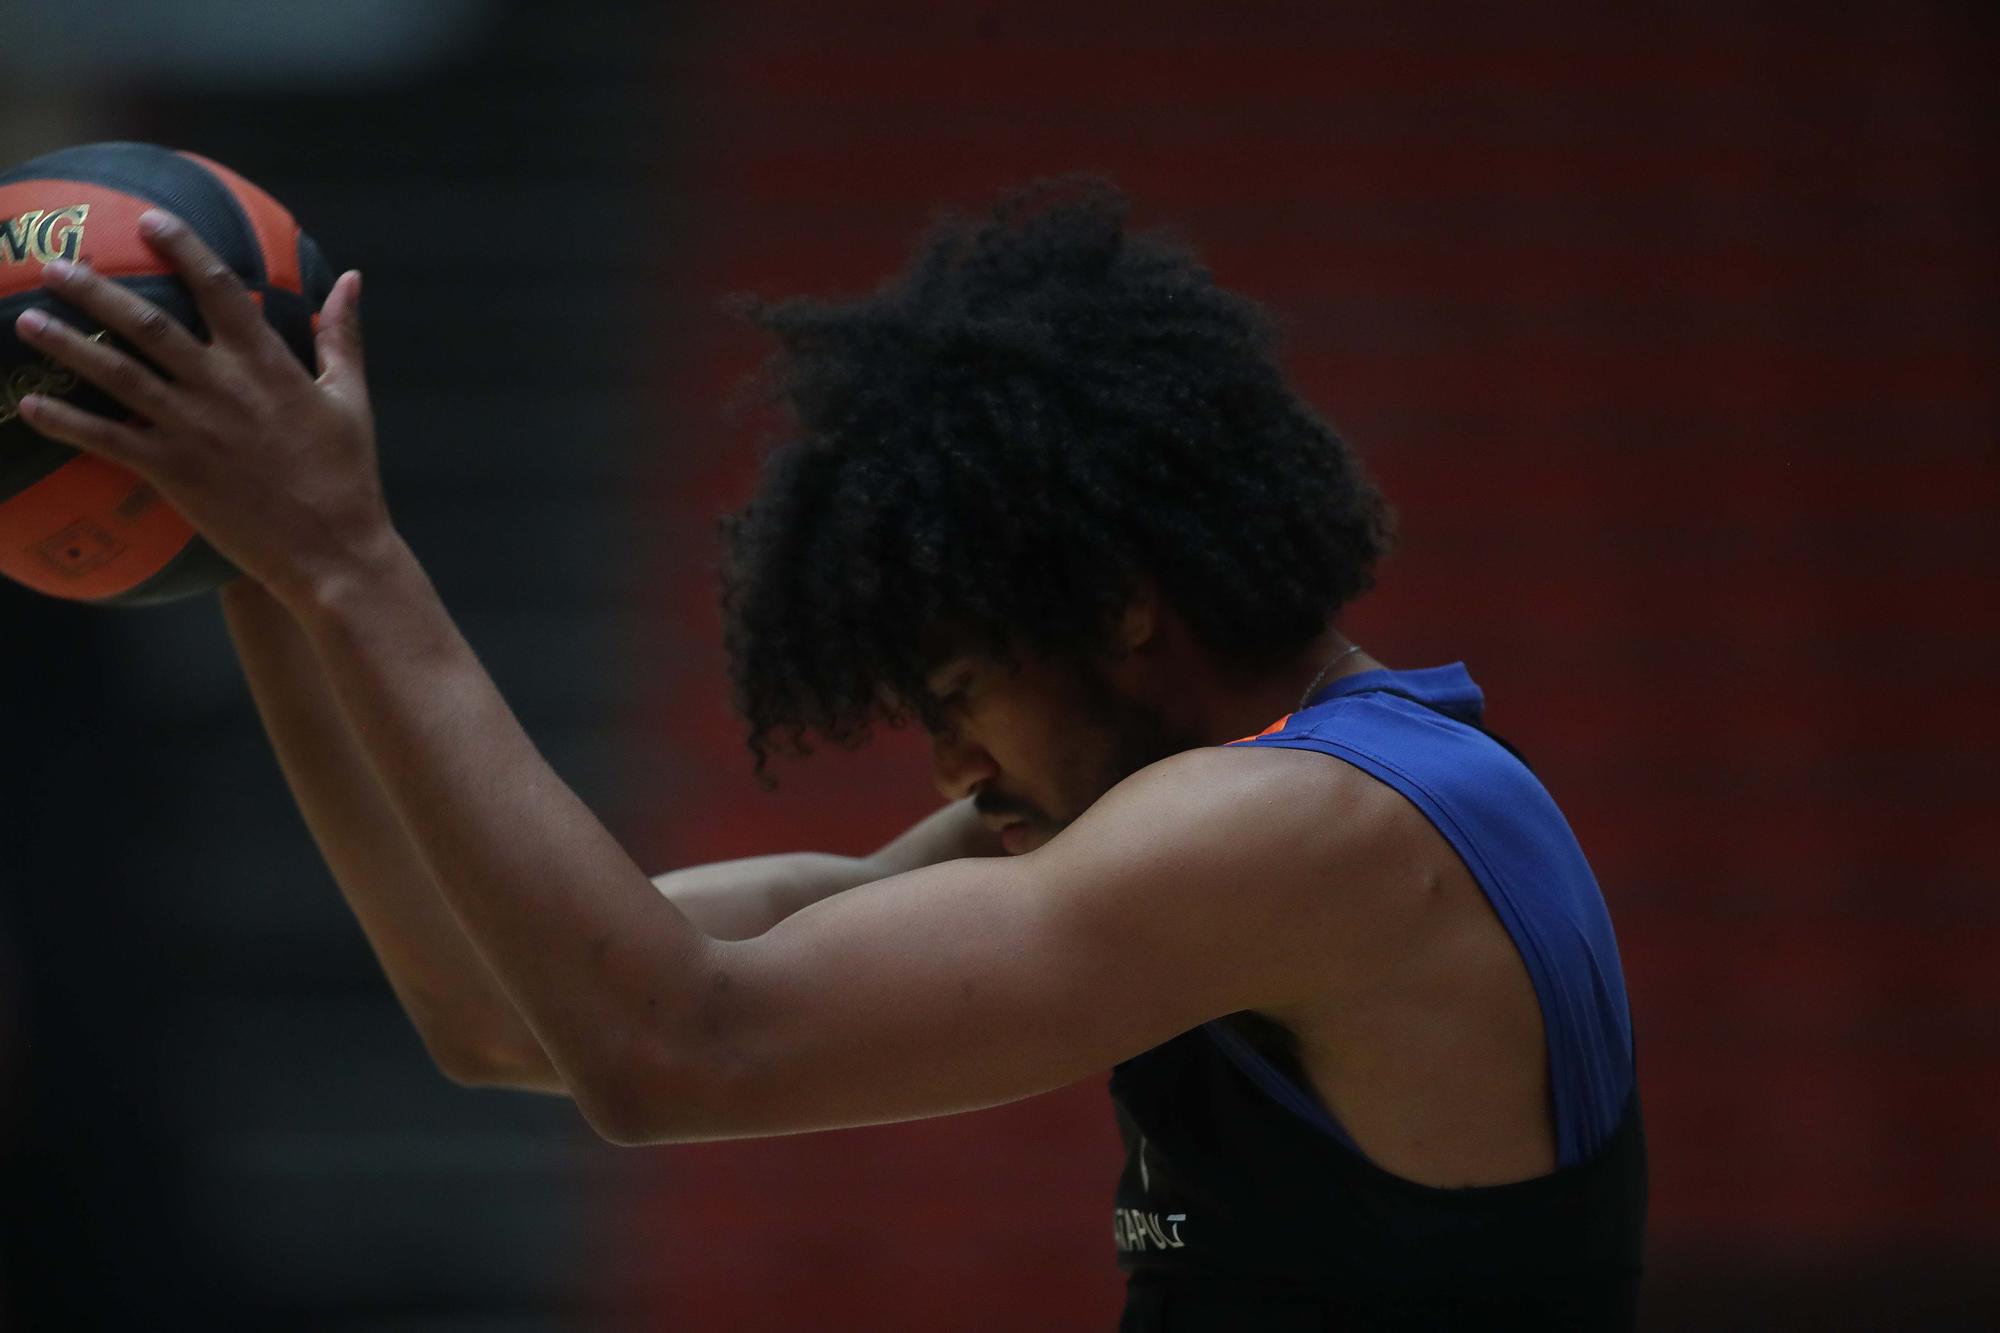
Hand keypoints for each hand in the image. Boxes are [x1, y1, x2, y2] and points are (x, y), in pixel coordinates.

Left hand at [11, 210, 392, 611]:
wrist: (333, 550)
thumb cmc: (348, 475)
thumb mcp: (351, 399)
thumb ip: (342, 336)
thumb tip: (352, 280)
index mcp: (269, 364)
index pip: (220, 290)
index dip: (183, 249)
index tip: (151, 220)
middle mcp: (223, 387)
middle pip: (148, 324)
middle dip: (97, 290)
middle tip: (55, 264)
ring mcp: (193, 429)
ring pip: (117, 374)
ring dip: (68, 345)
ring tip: (27, 319)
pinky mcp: (173, 471)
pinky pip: (108, 441)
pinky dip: (67, 422)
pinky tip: (30, 404)